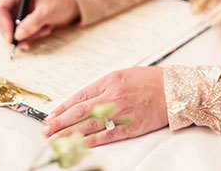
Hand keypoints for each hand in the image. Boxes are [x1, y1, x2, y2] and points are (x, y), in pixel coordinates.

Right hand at [0, 0, 79, 48]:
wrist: (74, 5)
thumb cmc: (61, 0)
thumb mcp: (47, 11)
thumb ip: (32, 23)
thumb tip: (18, 35)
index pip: (1, 9)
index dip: (3, 23)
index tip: (11, 37)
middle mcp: (17, 3)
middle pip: (4, 22)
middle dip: (15, 33)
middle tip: (24, 43)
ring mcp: (22, 13)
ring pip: (14, 30)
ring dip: (29, 35)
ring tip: (44, 29)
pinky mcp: (27, 22)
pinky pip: (24, 34)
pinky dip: (34, 36)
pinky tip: (45, 29)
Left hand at [42, 66, 167, 146]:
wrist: (174, 89)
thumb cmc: (150, 81)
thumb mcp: (123, 75)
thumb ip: (104, 86)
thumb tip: (86, 99)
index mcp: (109, 81)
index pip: (79, 96)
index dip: (63, 108)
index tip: (51, 116)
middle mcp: (112, 95)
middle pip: (79, 110)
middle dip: (60, 121)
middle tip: (46, 129)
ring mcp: (121, 111)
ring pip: (89, 124)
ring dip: (70, 133)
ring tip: (56, 139)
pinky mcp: (131, 125)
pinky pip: (107, 135)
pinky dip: (92, 141)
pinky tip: (80, 144)